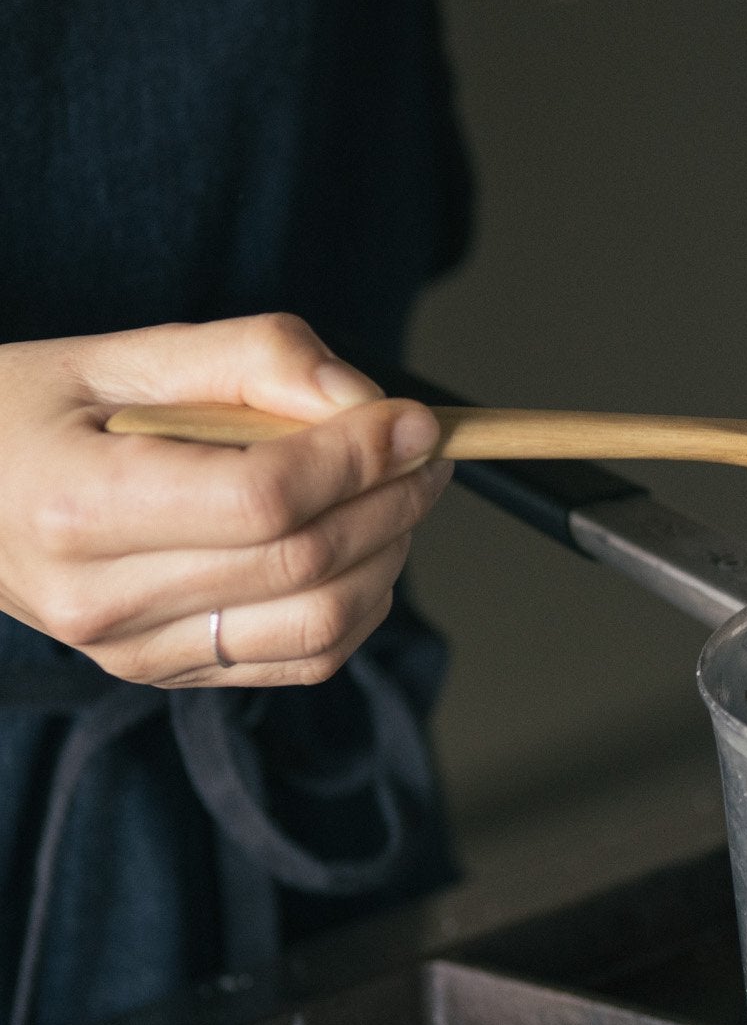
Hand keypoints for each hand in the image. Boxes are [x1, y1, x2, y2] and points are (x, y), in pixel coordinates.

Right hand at [0, 315, 451, 688]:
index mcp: (79, 507)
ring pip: (321, 624)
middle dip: (394, 499)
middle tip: (429, 448)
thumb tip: (363, 399)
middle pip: (305, 564)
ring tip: (399, 490)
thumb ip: (253, 356)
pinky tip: (362, 544)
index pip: (265, 500)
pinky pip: (303, 659)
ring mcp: (133, 651)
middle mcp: (103, 599)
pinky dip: (361, 603)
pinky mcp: (165, 672)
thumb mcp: (123, 352)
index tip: (413, 420)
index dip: (358, 457)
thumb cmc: (30, 413)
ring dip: (390, 552)